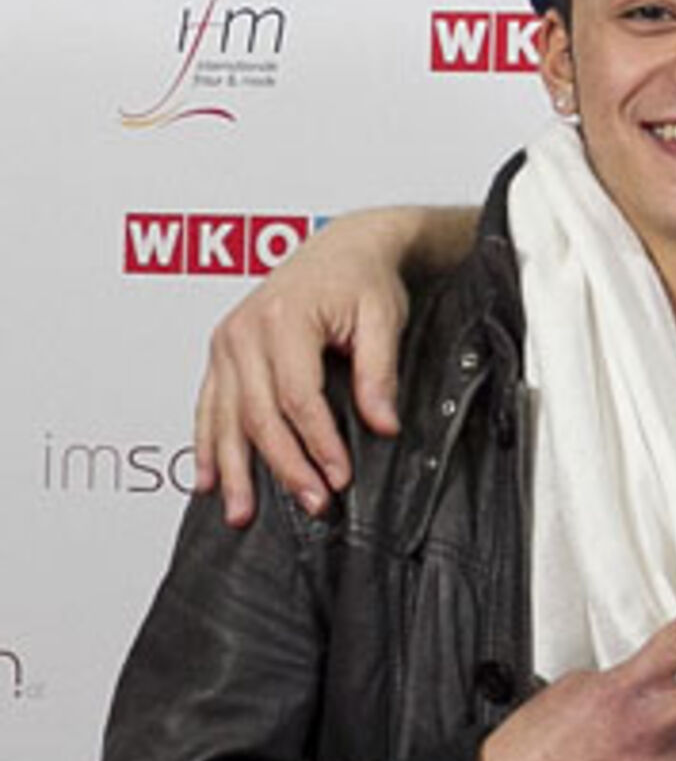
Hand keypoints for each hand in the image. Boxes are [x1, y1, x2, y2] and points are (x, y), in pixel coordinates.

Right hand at [192, 207, 432, 524]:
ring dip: (234, 469)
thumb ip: (378, 373)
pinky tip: (209, 478)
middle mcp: (245, 330)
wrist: (345, 246)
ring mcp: (227, 341)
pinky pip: (209, 404)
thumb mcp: (383, 319)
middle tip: (311, 503)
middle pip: (259, 415)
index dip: (319, 443)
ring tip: (241, 513)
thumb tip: (382, 425)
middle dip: (284, 466)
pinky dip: (207, 444)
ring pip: (226, 418)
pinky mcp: (222, 350)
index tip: (339, 477)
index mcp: (284, 319)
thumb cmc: (363, 277)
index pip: (298, 398)